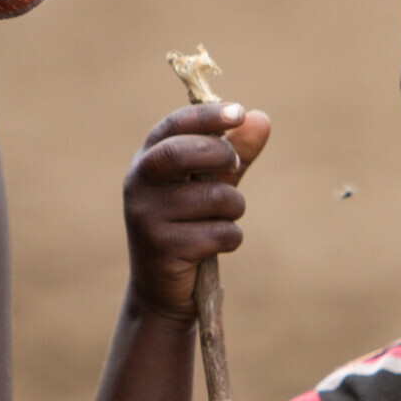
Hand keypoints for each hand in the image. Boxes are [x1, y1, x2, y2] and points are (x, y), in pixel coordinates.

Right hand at [124, 102, 270, 322]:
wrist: (162, 287)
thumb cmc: (189, 224)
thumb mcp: (210, 185)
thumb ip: (235, 153)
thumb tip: (262, 119)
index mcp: (147, 160)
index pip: (173, 126)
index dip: (206, 116)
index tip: (239, 112)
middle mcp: (139, 184)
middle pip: (180, 154)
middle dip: (220, 154)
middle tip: (236, 164)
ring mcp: (146, 218)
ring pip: (212, 198)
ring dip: (234, 207)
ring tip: (225, 218)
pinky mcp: (162, 250)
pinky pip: (218, 234)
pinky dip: (231, 238)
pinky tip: (216, 246)